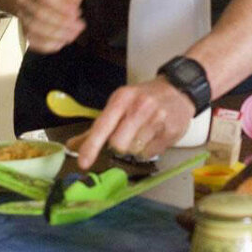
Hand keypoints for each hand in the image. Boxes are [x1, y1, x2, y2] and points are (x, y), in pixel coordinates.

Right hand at [15, 0, 93, 52]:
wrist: (36, 0)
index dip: (61, 6)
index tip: (77, 12)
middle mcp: (24, 2)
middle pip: (39, 14)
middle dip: (63, 22)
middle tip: (80, 25)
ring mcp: (22, 18)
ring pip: (35, 30)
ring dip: (58, 34)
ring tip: (75, 33)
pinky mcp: (24, 33)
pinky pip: (34, 43)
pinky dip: (51, 44)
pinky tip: (64, 41)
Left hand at [76, 77, 194, 168]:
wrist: (179, 89)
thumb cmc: (144, 98)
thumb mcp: (120, 104)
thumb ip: (97, 127)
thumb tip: (72, 145)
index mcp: (122, 99)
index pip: (102, 126)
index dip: (91, 146)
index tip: (83, 162)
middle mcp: (140, 107)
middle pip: (118, 144)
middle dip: (119, 146)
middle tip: (126, 137)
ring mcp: (157, 118)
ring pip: (135, 151)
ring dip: (135, 148)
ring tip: (143, 133)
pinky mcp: (171, 131)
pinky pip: (151, 153)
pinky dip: (149, 149)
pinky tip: (154, 136)